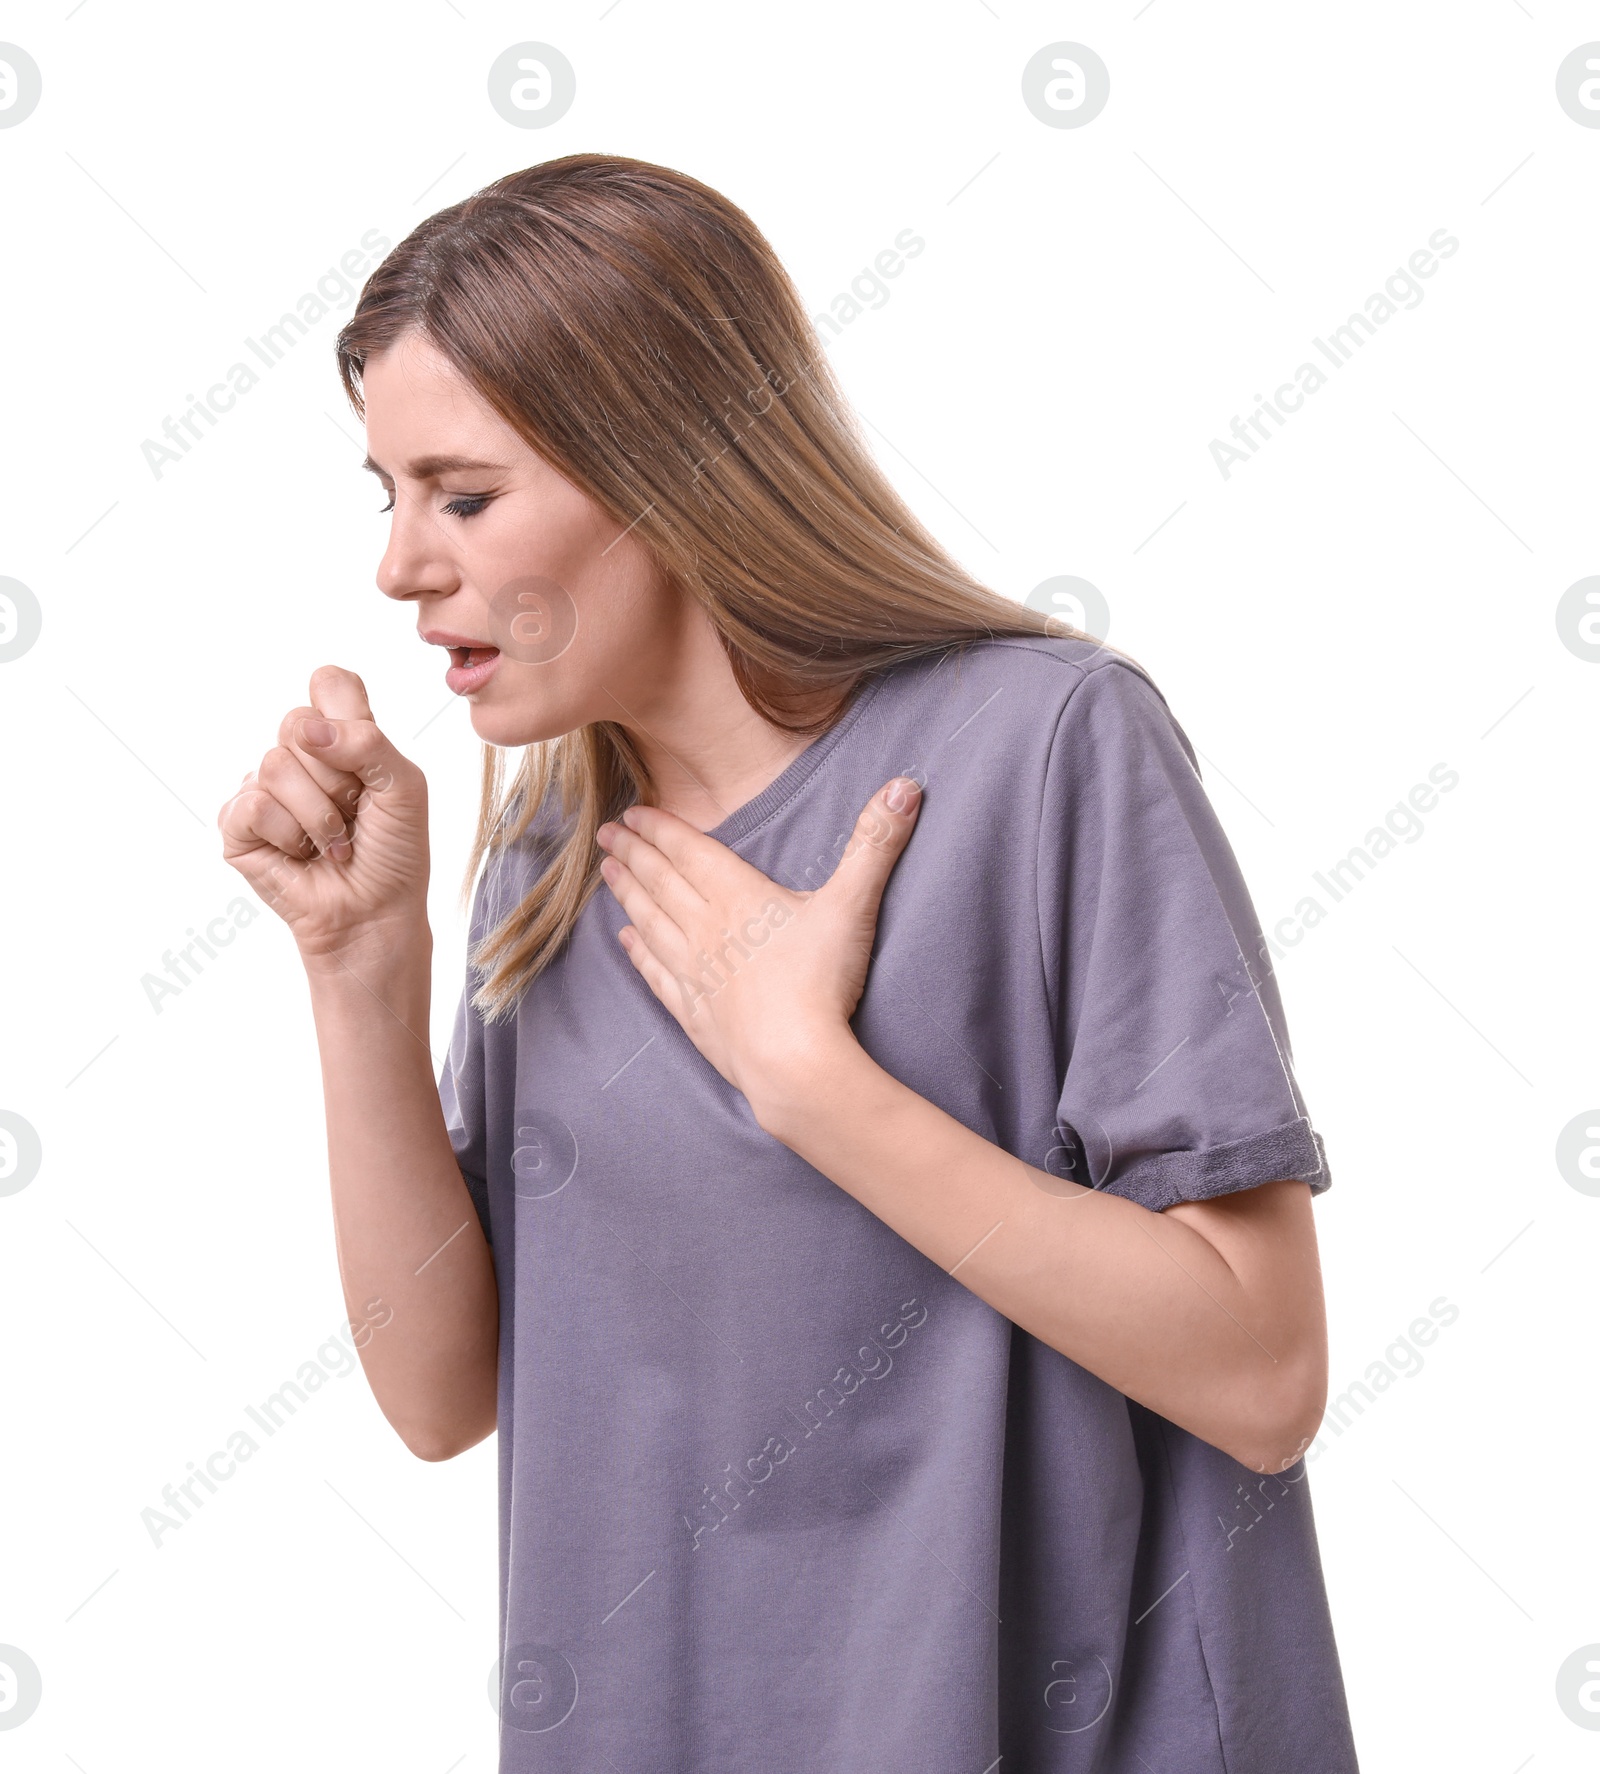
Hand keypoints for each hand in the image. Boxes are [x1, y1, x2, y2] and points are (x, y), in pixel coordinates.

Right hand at [218, 665, 430, 966]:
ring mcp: (264, 788)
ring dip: (318, 815)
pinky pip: (254, 805)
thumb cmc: (394, 851)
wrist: (376, 912)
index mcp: (340, 737)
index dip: (345, 712)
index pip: (329, 683)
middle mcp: (298, 756)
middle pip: (296, 722)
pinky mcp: (238, 825)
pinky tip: (303, 855)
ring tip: (333, 841)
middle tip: (354, 812)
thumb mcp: (404, 787)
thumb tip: (308, 729)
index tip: (364, 755)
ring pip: (275, 765)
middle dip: (337, 776)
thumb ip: (368, 743)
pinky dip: (290, 836)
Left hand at [595, 777, 922, 1120]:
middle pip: (660, 882)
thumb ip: (876, 843)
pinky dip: (638, 954)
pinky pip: (656, 974)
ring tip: (607, 873)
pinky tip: (626, 942)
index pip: (689, 852)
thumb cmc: (822, 981)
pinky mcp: (694, 1013)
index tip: (632, 813)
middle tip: (606, 833)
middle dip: (633, 853)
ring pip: (650, 923)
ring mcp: (694, 973)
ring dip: (627, 895)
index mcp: (737, 896)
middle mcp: (705, 929)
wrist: (793, 1062)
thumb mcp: (853, 904)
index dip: (660, 829)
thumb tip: (907, 785)